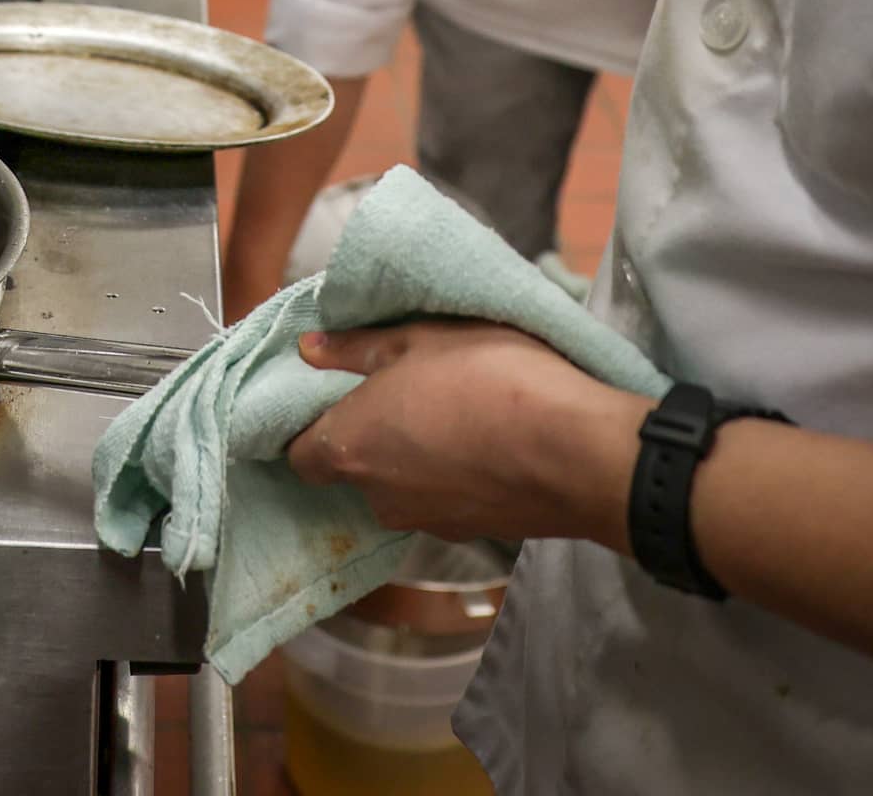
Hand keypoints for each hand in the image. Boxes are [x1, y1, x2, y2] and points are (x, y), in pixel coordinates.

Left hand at [285, 321, 645, 545]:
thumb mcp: (419, 338)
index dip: (310, 426)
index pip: (298, 454)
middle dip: (370, 436)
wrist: (574, 451)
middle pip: (351, 469)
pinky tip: (484, 442)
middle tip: (403, 391)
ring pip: (400, 486)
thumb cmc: (487, 378)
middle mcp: (377, 497)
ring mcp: (425, 522)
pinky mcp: (470, 534)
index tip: (335, 396)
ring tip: (453, 411)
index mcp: (348, 448)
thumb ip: (356, 347)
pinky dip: (453, 476)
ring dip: (415, 457)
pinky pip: (443, 499)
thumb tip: (308, 349)